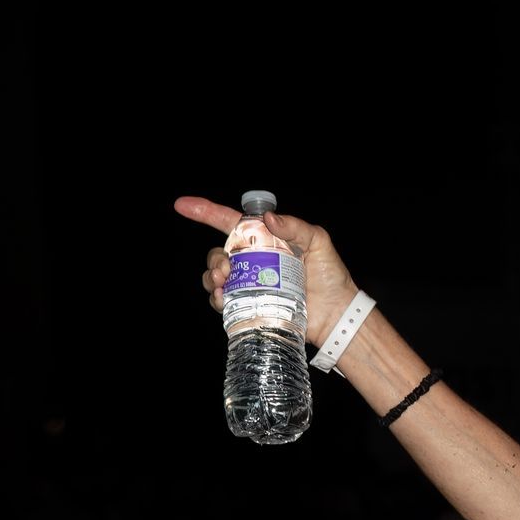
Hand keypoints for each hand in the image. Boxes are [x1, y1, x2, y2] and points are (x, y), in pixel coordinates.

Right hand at [175, 196, 359, 347]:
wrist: (336, 314)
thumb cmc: (331, 276)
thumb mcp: (318, 242)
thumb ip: (296, 227)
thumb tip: (268, 218)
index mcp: (265, 240)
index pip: (230, 222)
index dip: (205, 212)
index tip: (183, 205)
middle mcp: (254, 260)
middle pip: (219, 253)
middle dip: (214, 258)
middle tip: (225, 268)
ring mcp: (251, 283)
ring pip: (216, 276)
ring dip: (211, 277)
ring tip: (222, 283)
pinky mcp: (252, 304)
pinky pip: (224, 300)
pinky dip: (218, 298)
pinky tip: (223, 299)